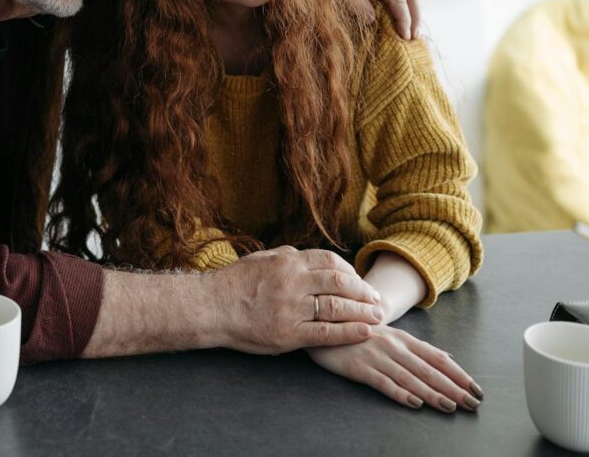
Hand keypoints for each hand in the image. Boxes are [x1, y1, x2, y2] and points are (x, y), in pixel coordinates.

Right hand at [214, 245, 383, 354]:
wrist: (210, 308)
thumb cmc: (233, 283)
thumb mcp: (259, 259)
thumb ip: (284, 256)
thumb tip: (303, 254)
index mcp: (287, 262)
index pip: (329, 262)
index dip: (350, 271)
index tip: (360, 281)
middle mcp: (292, 282)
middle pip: (339, 283)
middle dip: (362, 291)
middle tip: (376, 300)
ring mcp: (291, 308)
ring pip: (336, 307)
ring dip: (361, 311)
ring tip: (377, 316)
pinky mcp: (288, 334)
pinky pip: (325, 333)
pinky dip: (348, 332)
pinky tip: (364, 331)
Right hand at [307, 325, 483, 411]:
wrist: (325, 324)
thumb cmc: (361, 333)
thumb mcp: (391, 335)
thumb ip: (417, 348)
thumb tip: (447, 356)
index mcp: (403, 338)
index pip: (437, 358)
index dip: (459, 374)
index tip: (476, 389)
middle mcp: (393, 346)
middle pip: (428, 370)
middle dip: (453, 388)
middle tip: (472, 403)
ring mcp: (376, 357)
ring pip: (410, 378)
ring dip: (432, 394)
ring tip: (450, 406)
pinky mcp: (359, 368)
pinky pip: (383, 383)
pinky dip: (400, 393)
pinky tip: (414, 403)